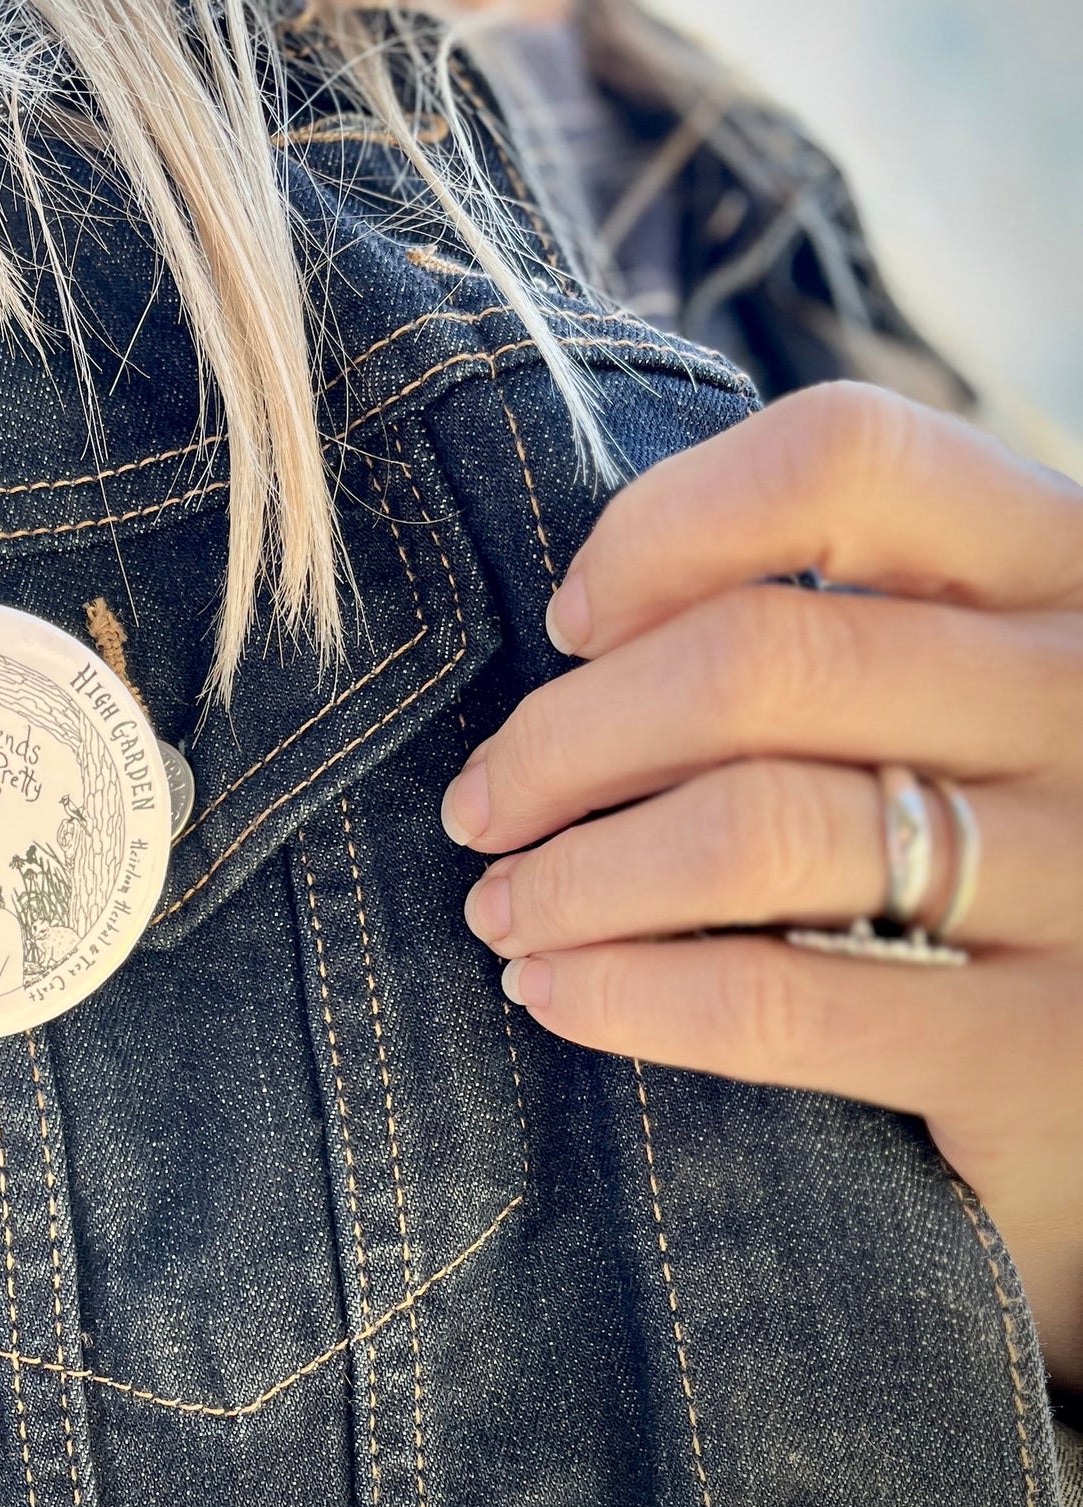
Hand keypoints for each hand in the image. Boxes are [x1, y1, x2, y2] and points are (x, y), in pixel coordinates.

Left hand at [441, 382, 1082, 1386]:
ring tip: (502, 907)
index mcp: (1058, 565)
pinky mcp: (1041, 1047)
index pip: (843, 460)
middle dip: (564, 740)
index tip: (572, 623)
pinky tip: (553, 991)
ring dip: (574, 876)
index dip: (663, 529)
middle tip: (482, 806)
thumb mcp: (953, 683)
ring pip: (752, 829)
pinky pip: (779, 1005)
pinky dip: (624, 993)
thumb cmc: (989, 830)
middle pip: (757, 659)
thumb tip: (584, 634)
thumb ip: (828, 621)